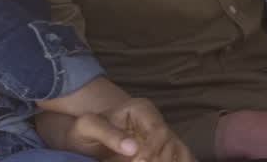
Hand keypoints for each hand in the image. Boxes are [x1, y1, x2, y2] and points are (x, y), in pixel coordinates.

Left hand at [64, 98, 193, 161]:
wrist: (88, 135)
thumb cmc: (87, 128)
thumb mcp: (88, 127)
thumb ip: (108, 134)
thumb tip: (132, 148)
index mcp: (142, 110)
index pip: (158, 129)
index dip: (153, 148)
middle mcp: (156, 122)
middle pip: (171, 142)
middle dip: (159, 160)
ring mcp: (161, 137)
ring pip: (180, 151)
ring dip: (169, 161)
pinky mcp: (161, 151)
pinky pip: (179, 157)